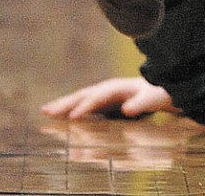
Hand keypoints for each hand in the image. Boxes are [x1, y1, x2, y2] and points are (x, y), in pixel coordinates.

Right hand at [41, 77, 175, 119]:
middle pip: (84, 95)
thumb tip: (127, 110)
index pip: (98, 97)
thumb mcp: (152, 99)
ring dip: (63, 105)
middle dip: (66, 103)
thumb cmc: (156, 94)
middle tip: (47, 111)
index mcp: (118, 87)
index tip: (73, 117)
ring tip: (45, 111)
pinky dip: (69, 109)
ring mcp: (104, 94)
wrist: (159, 89)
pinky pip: (83, 105)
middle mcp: (108, 89)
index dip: (86, 106)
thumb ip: (141, 104)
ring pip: (80, 99)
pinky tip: (58, 115)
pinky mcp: (103, 102)